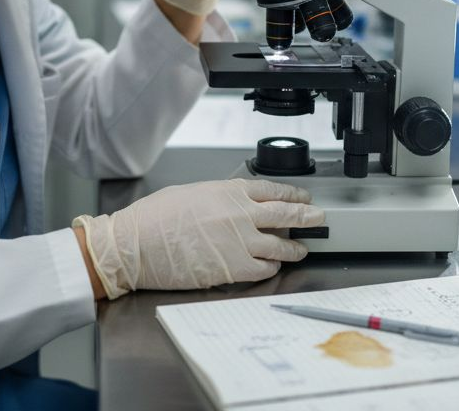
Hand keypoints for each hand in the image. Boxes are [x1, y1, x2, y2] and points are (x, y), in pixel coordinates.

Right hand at [72, 178, 321, 298]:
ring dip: (295, 248)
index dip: (294, 195)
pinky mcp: (233, 268)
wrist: (138, 244)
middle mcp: (242, 214)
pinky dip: (273, 267)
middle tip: (319, 219)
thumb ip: (220, 198)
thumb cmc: (155, 218)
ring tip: (302, 249)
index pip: (274, 190)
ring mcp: (241, 242)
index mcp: (231, 191)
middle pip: (288, 215)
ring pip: (282, 246)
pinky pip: (265, 269)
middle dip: (309, 217)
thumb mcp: (193, 193)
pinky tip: (274, 266)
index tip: (304, 198)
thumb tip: (234, 205)